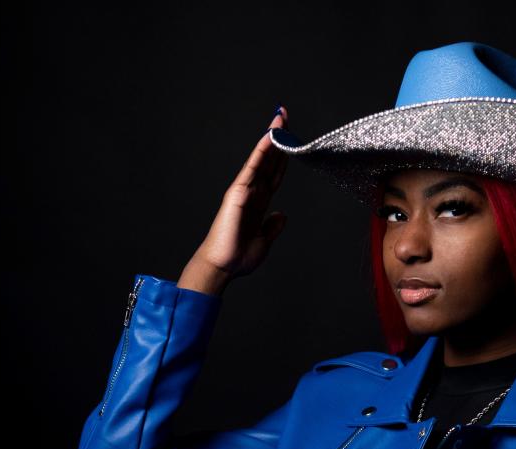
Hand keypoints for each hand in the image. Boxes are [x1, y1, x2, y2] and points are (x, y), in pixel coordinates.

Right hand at [180, 105, 291, 294]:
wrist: (223, 266)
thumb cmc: (238, 256)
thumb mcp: (264, 240)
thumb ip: (272, 227)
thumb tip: (281, 216)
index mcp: (260, 202)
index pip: (275, 173)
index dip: (283, 156)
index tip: (291, 138)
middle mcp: (253, 192)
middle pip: (270, 159)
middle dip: (279, 138)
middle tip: (285, 115)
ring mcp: (245, 189)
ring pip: (262, 158)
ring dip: (271, 137)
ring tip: (280, 117)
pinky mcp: (238, 191)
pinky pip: (253, 167)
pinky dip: (262, 151)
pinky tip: (270, 136)